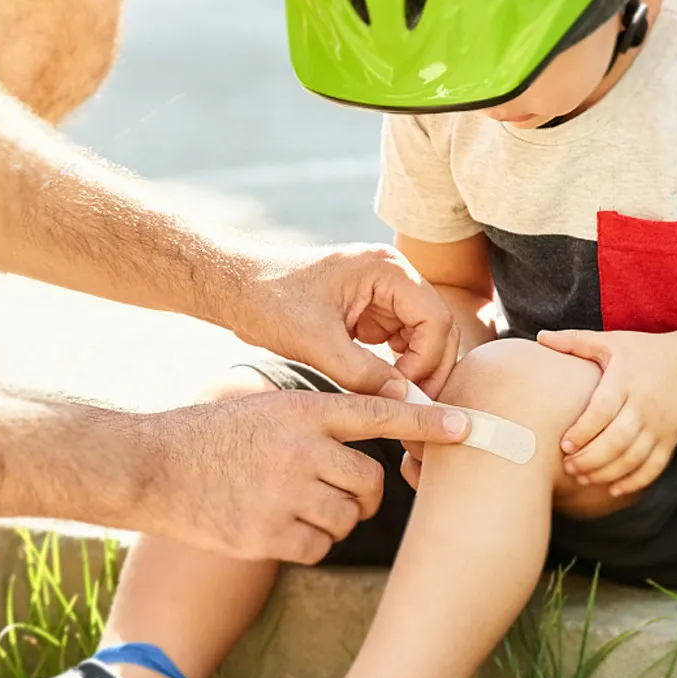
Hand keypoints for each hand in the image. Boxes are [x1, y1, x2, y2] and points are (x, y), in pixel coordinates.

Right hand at [145, 389, 470, 563]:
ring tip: (289, 504)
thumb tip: (368, 447)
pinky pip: (318, 547)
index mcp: (302, 409)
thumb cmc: (215, 437)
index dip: (428, 421)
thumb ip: (317, 422)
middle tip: (333, 491)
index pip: (378, 414)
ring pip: (347, 518)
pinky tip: (274, 526)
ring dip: (331, 519)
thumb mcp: (267, 409)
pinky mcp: (268, 534)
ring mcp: (284, 493)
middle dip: (362, 494)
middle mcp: (300, 448)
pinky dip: (306, 543)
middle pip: (370, 483)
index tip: (469, 428)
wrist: (155, 467)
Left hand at [228, 244, 460, 397]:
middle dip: (429, 368)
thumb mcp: (316, 343)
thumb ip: (362, 373)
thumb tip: (403, 401)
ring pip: (423, 337)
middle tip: (416, 407)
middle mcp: (393, 275)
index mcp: (386, 269)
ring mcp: (384, 292)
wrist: (239, 289)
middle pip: (437, 327)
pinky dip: (399, 366)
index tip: (406, 395)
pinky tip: (385, 388)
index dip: (428, 362)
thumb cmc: (271, 303)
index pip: (435, 319)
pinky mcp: (371, 310)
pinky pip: (401, 341)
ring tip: (400, 402)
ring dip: (416, 370)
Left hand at [534, 328, 676, 496]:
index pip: (604, 409)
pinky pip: (654, 468)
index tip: (563, 445)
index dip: (584, 430)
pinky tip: (612, 490)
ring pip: (634, 458)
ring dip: (607, 473)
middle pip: (618, 439)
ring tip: (581, 477)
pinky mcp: (670, 440)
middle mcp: (645, 405)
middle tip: (567, 467)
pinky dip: (634, 482)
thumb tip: (540, 337)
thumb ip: (575, 342)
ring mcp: (660, 426)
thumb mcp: (611, 342)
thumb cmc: (641, 353)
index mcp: (626, 380)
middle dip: (591, 458)